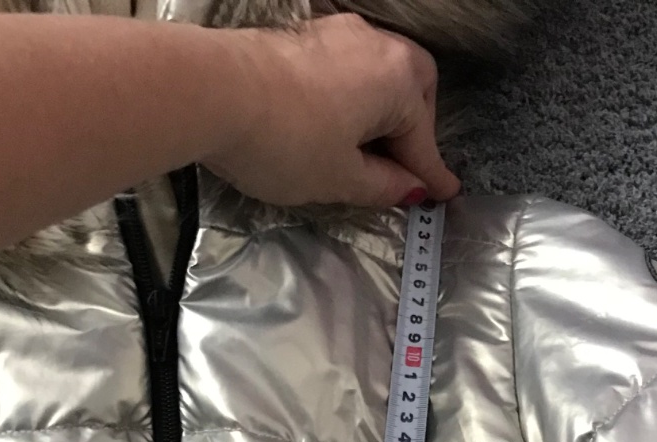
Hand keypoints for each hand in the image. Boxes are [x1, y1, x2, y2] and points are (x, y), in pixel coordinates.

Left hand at [201, 13, 460, 208]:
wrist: (212, 90)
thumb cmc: (286, 140)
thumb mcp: (340, 179)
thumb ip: (383, 185)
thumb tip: (409, 187)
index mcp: (398, 78)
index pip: (422, 138)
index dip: (430, 175)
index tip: (443, 194)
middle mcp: (375, 45)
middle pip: (410, 89)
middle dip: (411, 129)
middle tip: (401, 170)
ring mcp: (337, 34)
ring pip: (375, 76)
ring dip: (378, 114)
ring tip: (364, 152)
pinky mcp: (303, 37)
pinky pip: (345, 70)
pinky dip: (349, 101)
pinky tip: (333, 126)